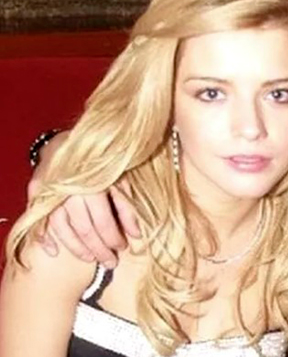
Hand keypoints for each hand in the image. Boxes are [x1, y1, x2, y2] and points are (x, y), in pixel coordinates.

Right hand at [27, 132, 140, 267]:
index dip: (113, 238)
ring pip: (61, 229)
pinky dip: (46, 238)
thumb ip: (128, 205)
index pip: (103, 220)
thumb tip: (137, 235)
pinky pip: (39, 221)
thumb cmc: (99, 159)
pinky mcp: (36, 193)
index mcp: (92, 184)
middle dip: (98, 249)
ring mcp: (50, 193)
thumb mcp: (120, 177)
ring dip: (76, 248)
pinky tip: (55, 251)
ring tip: (90, 259)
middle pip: (83, 229)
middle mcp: (69, 190)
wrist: (69, 138)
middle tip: (110, 262)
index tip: (122, 248)